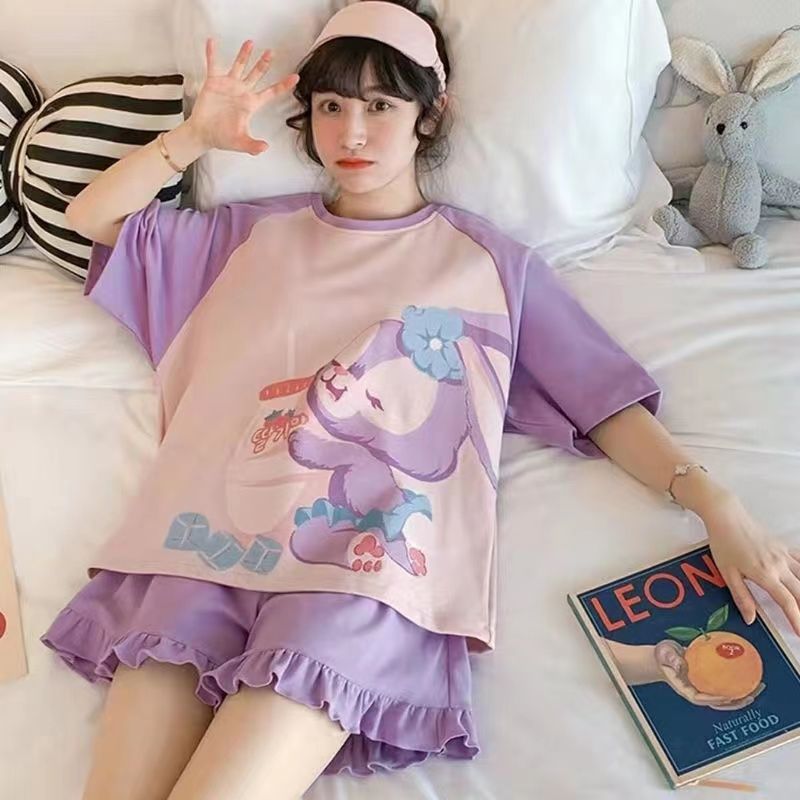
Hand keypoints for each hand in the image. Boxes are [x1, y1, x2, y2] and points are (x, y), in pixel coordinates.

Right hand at [187, 38, 299, 154]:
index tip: (295, 77)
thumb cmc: (222, 138)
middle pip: (257, 74)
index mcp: (251, 104)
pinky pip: (213, 64)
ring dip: (244, 54)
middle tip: (272, 52)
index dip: (283, 85)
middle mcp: (242, 92)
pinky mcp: (213, 83)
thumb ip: (252, 145)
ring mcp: (229, 86)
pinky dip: (212, 54)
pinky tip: (212, 42)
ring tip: (251, 43)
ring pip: (239, 66)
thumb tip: (264, 148)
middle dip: (264, 63)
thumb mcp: (240, 142)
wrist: (203, 134)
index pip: (271, 93)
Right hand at [654, 640, 764, 710]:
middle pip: (718, 703)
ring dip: (742, 695)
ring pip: (725, 696)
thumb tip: (681, 663)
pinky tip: (748, 675)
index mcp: (686, 689)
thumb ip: (671, 658)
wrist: (663, 656)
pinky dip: (737, 682)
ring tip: (756, 688)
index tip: (728, 696)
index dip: (716, 699)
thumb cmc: (662, 656)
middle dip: (736, 702)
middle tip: (750, 696)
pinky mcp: (709, 681)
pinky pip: (725, 684)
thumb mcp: (664, 653)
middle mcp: (697, 692)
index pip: (702, 699)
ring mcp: (704, 688)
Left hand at [701, 492, 799, 636]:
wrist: (727, 517)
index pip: (787, 602)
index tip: (799, 633)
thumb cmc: (723, 544)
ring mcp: (784, 555)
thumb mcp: (727, 573)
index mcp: (765, 575)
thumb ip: (741, 597)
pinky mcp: (784, 547)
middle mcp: (779, 566)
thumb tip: (751, 619)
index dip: (796, 619)